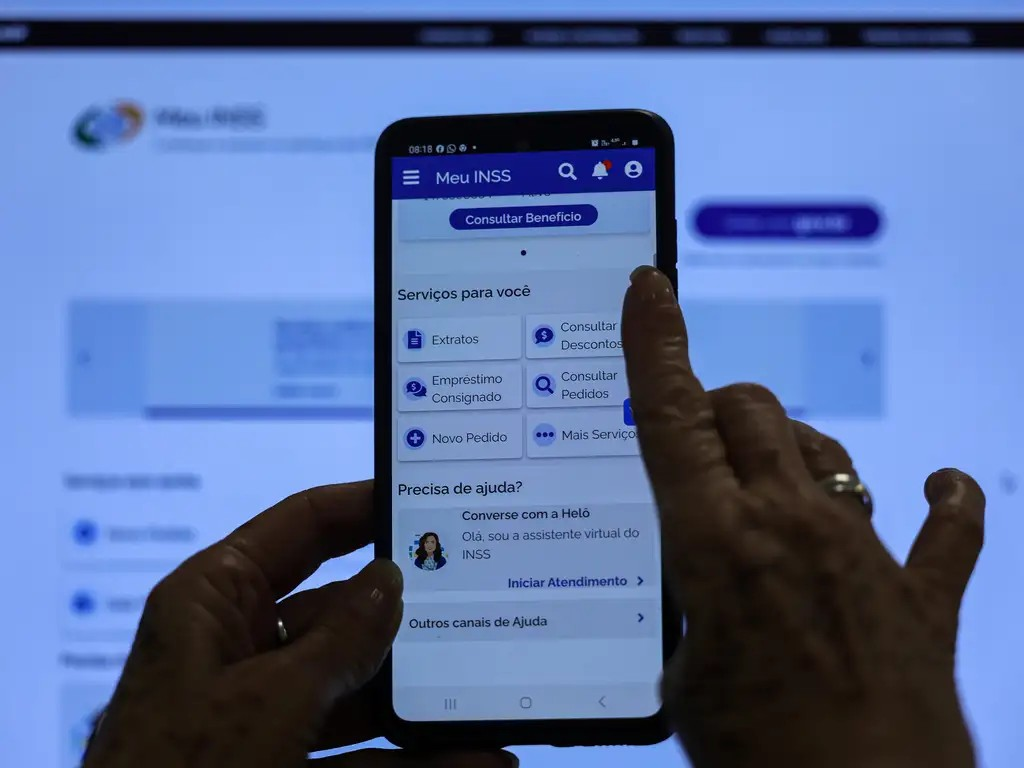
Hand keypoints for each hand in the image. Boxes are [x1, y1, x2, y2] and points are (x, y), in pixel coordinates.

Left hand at [82, 481, 516, 767]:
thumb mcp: (271, 698)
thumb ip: (341, 637)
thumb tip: (390, 577)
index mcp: (214, 602)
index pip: (299, 528)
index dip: (362, 506)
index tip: (426, 499)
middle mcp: (238, 649)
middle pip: (340, 613)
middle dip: (407, 620)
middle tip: (476, 604)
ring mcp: (261, 715)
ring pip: (357, 691)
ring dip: (421, 702)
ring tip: (487, 697)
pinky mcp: (279, 764)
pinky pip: (359, 753)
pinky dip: (413, 761)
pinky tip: (473, 759)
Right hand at [622, 266, 984, 767]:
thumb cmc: (762, 758)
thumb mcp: (685, 675)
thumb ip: (695, 610)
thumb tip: (709, 594)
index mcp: (717, 540)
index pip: (673, 414)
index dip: (656, 342)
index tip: (650, 289)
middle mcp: (793, 522)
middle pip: (752, 408)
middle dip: (717, 404)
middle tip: (696, 437)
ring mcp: (863, 551)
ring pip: (825, 449)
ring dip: (791, 449)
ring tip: (773, 481)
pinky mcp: (920, 594)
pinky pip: (947, 529)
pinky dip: (940, 504)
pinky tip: (937, 486)